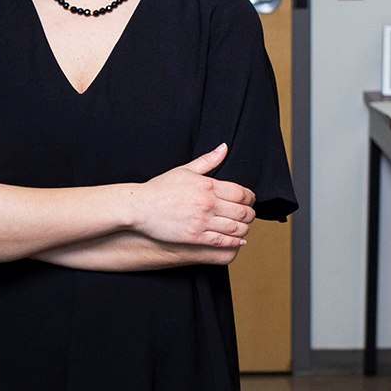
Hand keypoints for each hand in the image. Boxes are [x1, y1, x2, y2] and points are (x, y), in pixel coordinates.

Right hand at [131, 143, 255, 247]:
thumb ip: (208, 160)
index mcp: (207, 185)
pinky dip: (235, 242)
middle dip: (250, 214)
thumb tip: (224, 148)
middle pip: (242, 211)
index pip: (241, 193)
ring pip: (236, 228)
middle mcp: (208, 203)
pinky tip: (238, 241)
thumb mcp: (184, 170)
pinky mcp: (195, 237)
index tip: (250, 200)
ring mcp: (202, 221)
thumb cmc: (160, 188)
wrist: (139, 207)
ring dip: (244, 229)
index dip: (251, 198)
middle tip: (249, 215)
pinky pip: (223, 241)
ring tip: (244, 228)